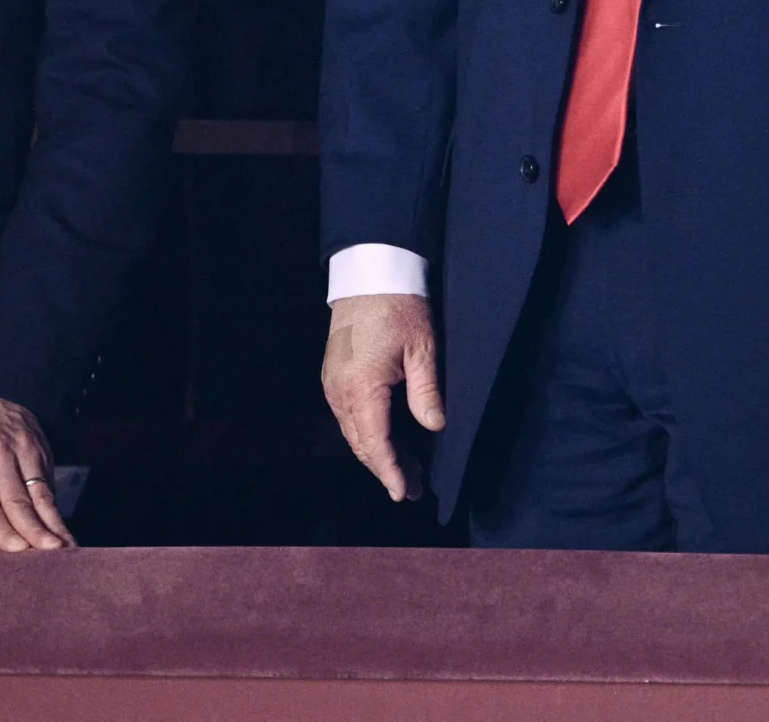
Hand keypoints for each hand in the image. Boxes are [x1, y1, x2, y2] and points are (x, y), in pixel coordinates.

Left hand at [0, 392, 73, 552]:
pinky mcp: (39, 446)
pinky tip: (66, 534)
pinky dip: (58, 511)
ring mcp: (20, 444)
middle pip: (14, 497)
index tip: (15, 548)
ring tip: (64, 550)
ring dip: (52, 522)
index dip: (0, 525)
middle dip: (31, 527)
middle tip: (46, 554)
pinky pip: (49, 484)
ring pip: (37, 491)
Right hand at [322, 292, 443, 500]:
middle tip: (413, 490)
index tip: (403, 492)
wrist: (368, 274)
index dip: (391, 471)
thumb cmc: (398, 307)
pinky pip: (348, 417)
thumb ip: (426, 393)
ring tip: (406, 471)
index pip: (376, 443)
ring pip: (354, 433)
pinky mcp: (334, 377)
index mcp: (362, 387)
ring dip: (377, 454)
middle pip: (362, 444)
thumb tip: (435, 427)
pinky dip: (367, 435)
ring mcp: (333, 384)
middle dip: (387, 469)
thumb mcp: (422, 349)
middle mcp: (340, 391)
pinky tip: (387, 442)